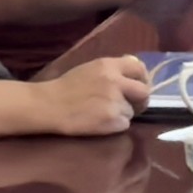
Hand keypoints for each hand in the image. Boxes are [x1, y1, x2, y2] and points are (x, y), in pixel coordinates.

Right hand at [35, 54, 151, 135]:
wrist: (49, 105)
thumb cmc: (66, 87)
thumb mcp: (90, 69)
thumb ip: (112, 70)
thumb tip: (134, 72)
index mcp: (109, 65)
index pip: (139, 68)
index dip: (142, 80)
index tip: (137, 87)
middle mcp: (115, 81)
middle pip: (144, 92)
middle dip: (140, 101)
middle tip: (131, 106)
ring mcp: (114, 101)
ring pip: (132, 111)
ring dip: (122, 114)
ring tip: (103, 113)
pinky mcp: (112, 119)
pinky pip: (124, 125)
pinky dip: (115, 126)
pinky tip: (100, 122)